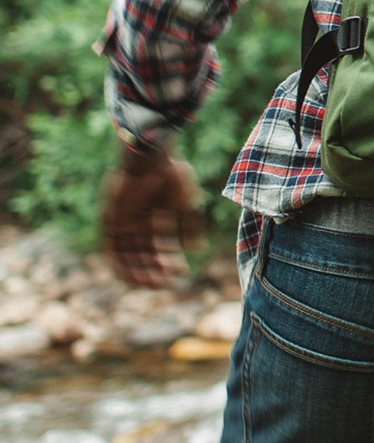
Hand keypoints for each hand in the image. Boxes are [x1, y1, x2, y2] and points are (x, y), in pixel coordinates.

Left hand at [101, 145, 205, 288]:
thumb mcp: (186, 204)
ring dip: (140, 273)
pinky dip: (123, 266)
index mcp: (155, 216)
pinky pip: (112, 252)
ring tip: (156, 284)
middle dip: (155, 271)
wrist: (151, 158)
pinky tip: (137, 277)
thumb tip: (195, 249)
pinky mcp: (109, 223)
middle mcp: (137, 222)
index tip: (182, 272)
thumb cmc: (171, 175)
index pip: (159, 246)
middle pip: (142, 255)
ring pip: (127, 257)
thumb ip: (189, 226)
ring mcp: (122, 223)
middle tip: (169, 284)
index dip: (169, 261)